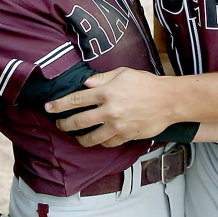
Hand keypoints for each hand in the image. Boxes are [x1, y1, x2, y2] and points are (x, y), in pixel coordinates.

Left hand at [45, 67, 174, 145]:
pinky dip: (101, 142)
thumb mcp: (123, 73)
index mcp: (106, 92)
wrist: (169, 100)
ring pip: (92, 137)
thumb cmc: (147, 83)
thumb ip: (102, 79)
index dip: (59, 105)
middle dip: (64, 124)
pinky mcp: (127, 136)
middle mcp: (109, 110)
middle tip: (59, 124)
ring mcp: (118, 126)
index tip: (48, 108)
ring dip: (80, 138)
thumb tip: (86, 83)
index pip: (75, 100)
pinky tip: (99, 139)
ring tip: (77, 137)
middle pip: (79, 121)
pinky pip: (108, 143)